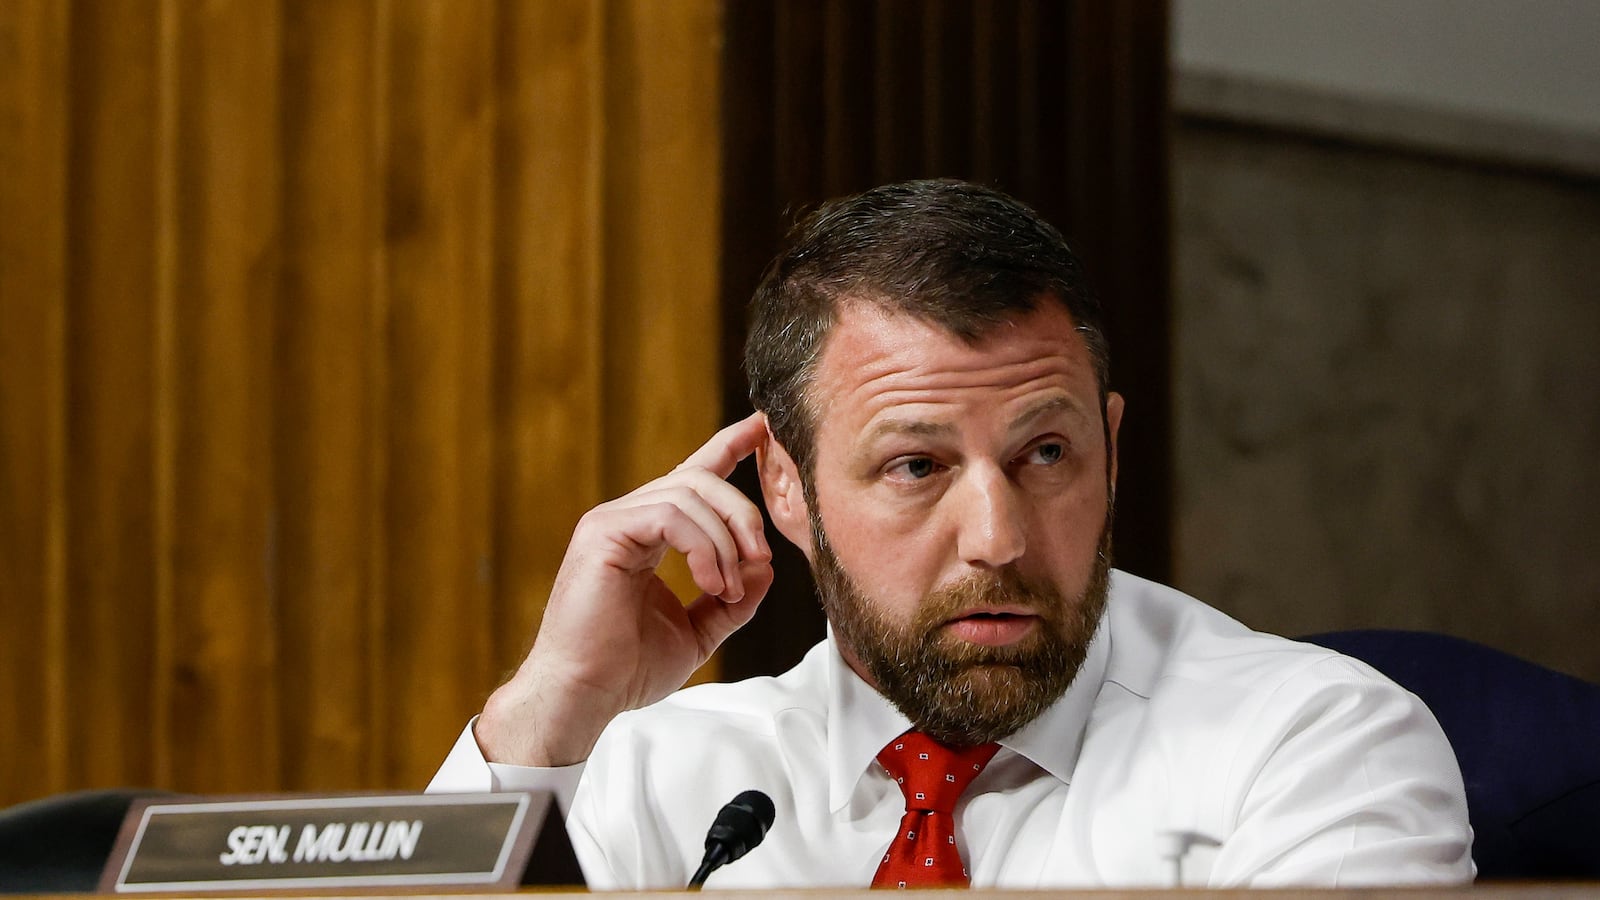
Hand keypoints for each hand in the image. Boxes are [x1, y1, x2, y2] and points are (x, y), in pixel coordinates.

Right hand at [475, 412, 775, 766]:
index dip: (729, 447)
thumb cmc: (626, 670)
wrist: (585, 696)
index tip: (761, 428)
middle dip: (742, 513)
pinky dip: (704, 546)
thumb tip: (764, 567)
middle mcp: (628, 518)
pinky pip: (671, 515)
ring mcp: (612, 521)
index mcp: (647, 534)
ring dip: (725, 540)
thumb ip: (733, 599)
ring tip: (727, 586)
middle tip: (762, 557)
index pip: (692, 476)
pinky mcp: (604, 533)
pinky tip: (710, 581)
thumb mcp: (698, 631)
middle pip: (700, 479)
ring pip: (689, 493)